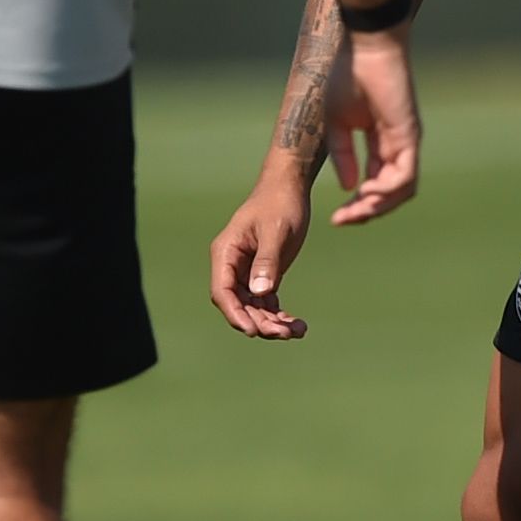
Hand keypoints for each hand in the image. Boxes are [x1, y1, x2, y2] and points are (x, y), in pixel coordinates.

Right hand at [211, 161, 318, 339]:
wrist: (290, 187)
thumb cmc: (280, 203)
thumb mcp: (276, 230)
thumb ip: (267, 260)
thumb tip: (259, 292)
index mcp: (226, 253)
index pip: (222, 291)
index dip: (235, 314)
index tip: (253, 331)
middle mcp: (232, 266)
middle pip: (239, 305)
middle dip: (260, 322)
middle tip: (285, 333)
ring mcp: (247, 272)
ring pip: (253, 308)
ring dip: (272, 323)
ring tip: (298, 331)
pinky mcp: (263, 275)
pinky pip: (266, 302)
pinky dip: (279, 315)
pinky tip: (298, 325)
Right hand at [318, 28, 421, 226]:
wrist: (365, 46)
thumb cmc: (348, 77)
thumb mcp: (337, 124)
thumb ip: (343, 156)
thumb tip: (349, 188)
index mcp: (380, 143)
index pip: (374, 183)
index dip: (356, 204)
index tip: (335, 218)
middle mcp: (397, 146)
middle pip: (390, 192)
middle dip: (366, 211)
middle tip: (342, 220)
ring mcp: (406, 142)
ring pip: (402, 190)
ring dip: (378, 206)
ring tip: (354, 211)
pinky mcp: (410, 135)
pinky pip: (406, 175)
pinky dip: (388, 189)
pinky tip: (366, 192)